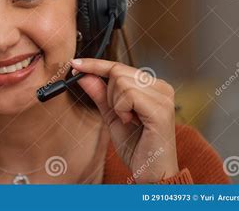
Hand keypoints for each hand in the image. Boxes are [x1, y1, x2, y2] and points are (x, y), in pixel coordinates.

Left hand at [70, 58, 178, 182]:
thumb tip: (83, 75)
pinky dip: (122, 109)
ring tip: (129, 120)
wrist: (150, 173)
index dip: (95, 65)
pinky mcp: (160, 109)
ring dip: (116, 104)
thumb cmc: (136, 146)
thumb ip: (99, 94)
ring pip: (121, 81)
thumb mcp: (112, 116)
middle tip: (120, 114)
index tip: (75, 64)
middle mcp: (161, 87)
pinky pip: (128, 95)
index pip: (119, 66)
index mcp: (152, 86)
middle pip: (118, 71)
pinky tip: (132, 122)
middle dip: (109, 94)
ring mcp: (163, 97)